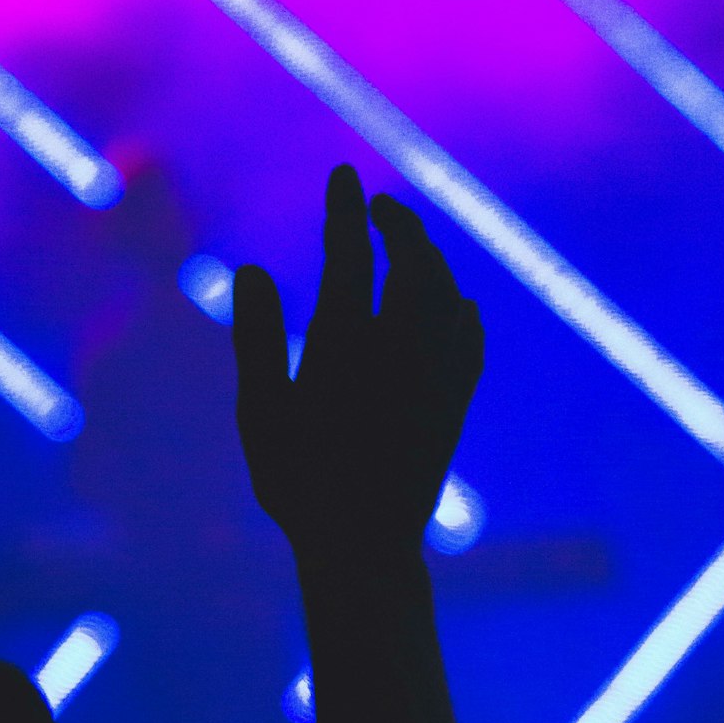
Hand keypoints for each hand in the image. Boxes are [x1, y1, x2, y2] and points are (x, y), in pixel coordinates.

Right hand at [231, 164, 483, 560]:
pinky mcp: (457, 404)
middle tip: (378, 204)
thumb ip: (257, 339)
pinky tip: (456, 306)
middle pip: (412, 263)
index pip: (351, 255)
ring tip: (409, 245)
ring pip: (447, 295)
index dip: (346, 210)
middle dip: (397, 224)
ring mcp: (437, 377)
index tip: (343, 175)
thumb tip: (252, 270)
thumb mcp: (260, 413)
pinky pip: (471, 339)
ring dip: (429, 259)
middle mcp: (401, 351)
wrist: (364, 546)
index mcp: (345, 347)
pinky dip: (462, 309)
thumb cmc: (297, 484)